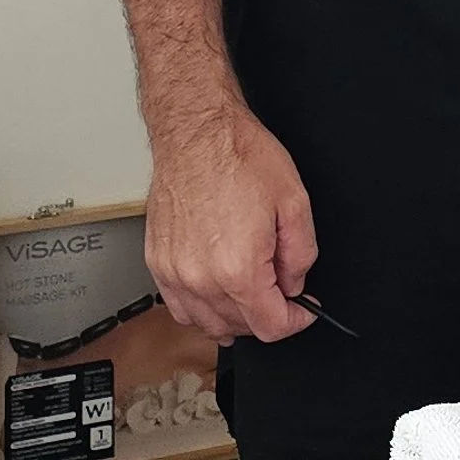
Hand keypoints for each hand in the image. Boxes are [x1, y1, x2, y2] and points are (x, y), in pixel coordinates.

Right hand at [145, 95, 318, 345]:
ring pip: (207, 324)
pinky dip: (201, 308)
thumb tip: (294, 284)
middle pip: (240, 328)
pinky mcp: (157, 262)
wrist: (196, 132)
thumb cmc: (238, 156)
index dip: (296, 321)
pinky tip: (217, 290)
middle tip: (280, 288)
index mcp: (238, 267)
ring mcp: (174, 272)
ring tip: (250, 292)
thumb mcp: (295, 202)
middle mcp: (201, 277)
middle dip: (267, 315)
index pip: (270, 327)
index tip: (302, 310)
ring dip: (234, 317)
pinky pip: (179, 307)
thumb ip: (301, 255)